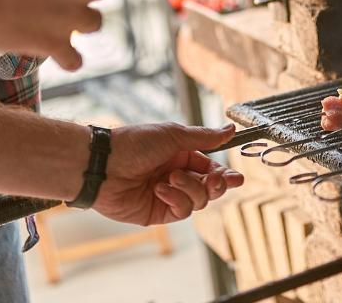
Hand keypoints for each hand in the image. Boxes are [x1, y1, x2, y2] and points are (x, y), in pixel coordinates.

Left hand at [89, 123, 244, 224]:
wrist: (104, 165)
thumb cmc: (135, 143)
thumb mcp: (173, 135)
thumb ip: (204, 137)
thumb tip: (231, 129)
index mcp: (181, 155)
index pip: (212, 167)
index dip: (225, 174)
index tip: (238, 178)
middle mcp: (176, 175)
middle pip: (210, 188)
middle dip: (216, 184)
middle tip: (215, 180)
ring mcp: (168, 195)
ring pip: (199, 200)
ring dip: (190, 188)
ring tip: (171, 178)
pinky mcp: (158, 213)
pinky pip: (182, 210)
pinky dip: (175, 198)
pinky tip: (160, 189)